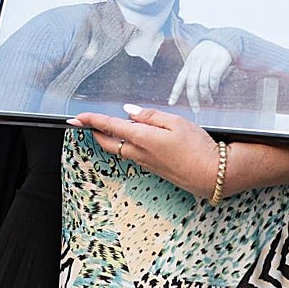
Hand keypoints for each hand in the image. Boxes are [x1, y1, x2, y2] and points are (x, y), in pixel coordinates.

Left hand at [69, 104, 221, 197]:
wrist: (212, 176)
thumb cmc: (197, 147)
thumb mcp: (175, 122)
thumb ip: (150, 116)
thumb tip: (130, 111)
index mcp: (142, 138)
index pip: (109, 127)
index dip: (91, 121)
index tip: (76, 119)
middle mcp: (140, 153)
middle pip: (108, 143)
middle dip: (95, 132)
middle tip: (85, 124)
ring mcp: (146, 164)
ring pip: (121, 149)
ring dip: (111, 138)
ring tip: (109, 126)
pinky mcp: (155, 169)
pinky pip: (134, 155)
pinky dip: (127, 144)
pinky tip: (135, 138)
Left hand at [168, 40, 231, 111]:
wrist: (223, 39)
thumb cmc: (209, 53)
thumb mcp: (197, 60)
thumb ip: (193, 73)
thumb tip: (192, 93)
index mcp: (189, 63)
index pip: (180, 79)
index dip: (175, 92)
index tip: (171, 103)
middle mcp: (196, 62)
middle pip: (191, 84)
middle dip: (193, 99)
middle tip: (196, 109)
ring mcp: (207, 61)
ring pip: (202, 83)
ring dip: (205, 95)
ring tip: (209, 101)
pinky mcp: (219, 61)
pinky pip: (214, 78)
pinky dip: (214, 87)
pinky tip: (215, 91)